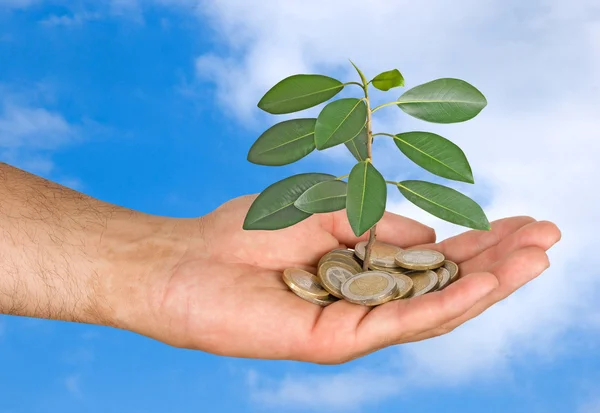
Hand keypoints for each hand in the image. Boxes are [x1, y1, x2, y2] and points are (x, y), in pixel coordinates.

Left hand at [135, 195, 560, 363]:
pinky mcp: (334, 340)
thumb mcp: (320, 209)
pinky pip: (398, 322)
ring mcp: (352, 323)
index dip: (479, 241)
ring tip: (533, 260)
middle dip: (497, 263)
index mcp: (362, 266)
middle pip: (443, 286)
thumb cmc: (244, 233)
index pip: (433, 258)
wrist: (185, 262)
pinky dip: (444, 303)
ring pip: (432, 309)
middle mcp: (364, 298)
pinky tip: (484, 284)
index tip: (524, 221)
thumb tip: (428, 231)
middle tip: (547, 238)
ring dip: (486, 284)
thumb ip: (375, 221)